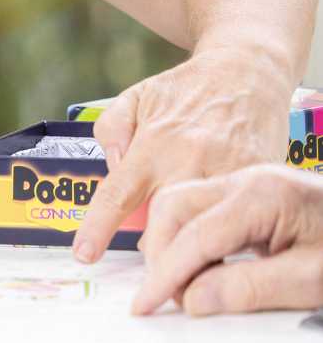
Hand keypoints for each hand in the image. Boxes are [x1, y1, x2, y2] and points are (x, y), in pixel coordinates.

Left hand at [74, 48, 291, 262]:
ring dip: (192, 250)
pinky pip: (239, 214)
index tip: (84, 255)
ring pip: (204, 225)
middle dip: (155, 252)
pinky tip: (222, 238)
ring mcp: (226, 170)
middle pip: (164, 222)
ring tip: (186, 264)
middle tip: (152, 272)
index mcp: (152, 144)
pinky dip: (228, 231)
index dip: (98, 228)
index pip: (117, 194)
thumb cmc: (186, 88)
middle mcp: (187, 159)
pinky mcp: (259, 177)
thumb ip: (111, 130)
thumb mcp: (135, 97)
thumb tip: (111, 167)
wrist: (248, 70)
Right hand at [131, 165, 322, 315]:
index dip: (166, 274)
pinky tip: (198, 264)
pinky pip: (200, 207)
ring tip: (177, 282)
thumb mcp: (312, 280)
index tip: (147, 303)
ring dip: (170, 242)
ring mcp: (246, 181)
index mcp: (262, 195)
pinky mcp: (250, 192)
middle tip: (160, 295)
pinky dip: (188, 236)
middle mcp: (246, 179)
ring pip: (181, 202)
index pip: (196, 236)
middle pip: (175, 207)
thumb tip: (194, 299)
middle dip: (160, 252)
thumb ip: (250, 289)